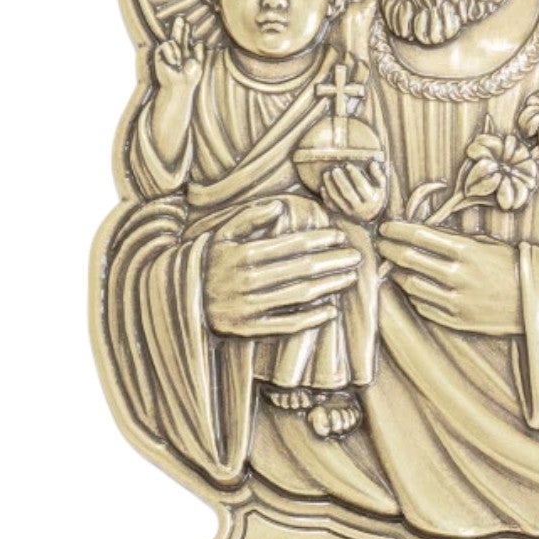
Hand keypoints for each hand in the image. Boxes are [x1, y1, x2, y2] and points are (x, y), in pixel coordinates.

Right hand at [153, 16, 202, 92]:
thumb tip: (199, 42)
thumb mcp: (198, 65)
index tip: (188, 23)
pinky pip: (166, 45)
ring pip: (173, 40)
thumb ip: (199, 53)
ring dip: (177, 52)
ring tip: (177, 64)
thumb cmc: (189, 79)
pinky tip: (172, 63)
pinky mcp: (160, 54)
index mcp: (185, 54)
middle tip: (180, 18)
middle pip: (178, 36)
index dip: (187, 31)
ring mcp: (168, 53)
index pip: (186, 40)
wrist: (178, 87)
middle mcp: (176, 52)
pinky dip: (171, 54)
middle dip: (179, 27)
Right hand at [204, 199, 362, 337]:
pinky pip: (286, 325)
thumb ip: (251, 217)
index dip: (319, 240)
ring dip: (328, 286)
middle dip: (333, 262)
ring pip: (298, 296)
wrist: (182, 299)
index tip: (340, 237)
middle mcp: (248, 281)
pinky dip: (310, 319)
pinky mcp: (249, 330)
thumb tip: (281, 207)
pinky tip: (331, 310)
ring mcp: (249, 307)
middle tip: (357, 257)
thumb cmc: (210, 262)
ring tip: (349, 278)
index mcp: (243, 254)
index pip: (291, 245)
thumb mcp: (223, 233)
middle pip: (301, 269)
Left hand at [322, 161, 386, 222]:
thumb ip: (378, 175)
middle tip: (335, 169)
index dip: (355, 175)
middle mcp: (360, 207)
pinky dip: (326, 197)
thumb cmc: (375, 196)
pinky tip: (322, 187)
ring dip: (330, 186)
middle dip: (340, 180)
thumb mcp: (381, 187)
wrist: (371, 216)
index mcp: (371, 200)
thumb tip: (373, 164)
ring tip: (326, 174)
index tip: (348, 165)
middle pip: (347, 193)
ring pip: (337, 199)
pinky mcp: (341, 214)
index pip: (361, 186)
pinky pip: (331, 206)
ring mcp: (349, 211)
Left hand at [376, 220, 522, 335]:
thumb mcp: (487, 244)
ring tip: (392, 266)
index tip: (386, 227)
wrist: (538, 298)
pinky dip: (414, 295)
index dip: (397, 230)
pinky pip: (425, 307)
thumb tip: (421, 234)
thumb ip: (455, 240)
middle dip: (389, 249)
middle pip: (410, 260)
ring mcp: (457, 301)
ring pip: (412, 286)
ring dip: (397, 274)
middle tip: (381, 244)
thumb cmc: (512, 265)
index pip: (419, 236)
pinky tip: (412, 286)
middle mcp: (458, 276)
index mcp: (467, 251)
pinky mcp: (458, 320)